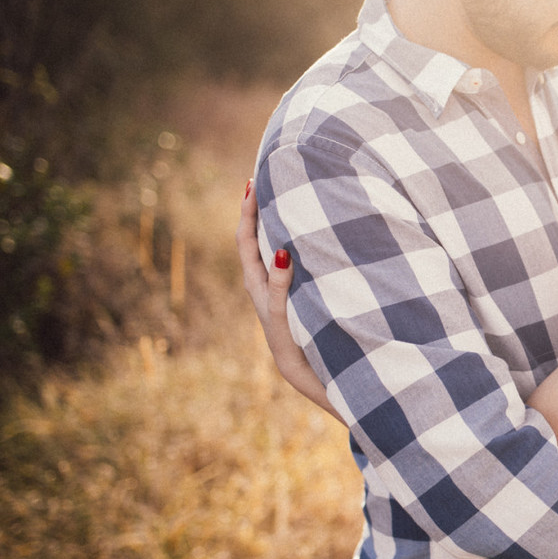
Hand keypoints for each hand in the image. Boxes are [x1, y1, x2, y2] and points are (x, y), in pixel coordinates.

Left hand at [236, 181, 343, 422]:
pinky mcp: (298, 295)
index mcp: (257, 284)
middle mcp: (266, 283)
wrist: (307, 376)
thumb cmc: (293, 346)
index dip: (248, 211)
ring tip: (288, 200)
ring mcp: (281, 289)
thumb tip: (280, 250)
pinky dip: (297, 243)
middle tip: (267, 182)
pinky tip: (311, 236)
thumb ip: (280, 284)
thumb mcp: (283, 314)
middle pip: (257, 239)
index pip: (246, 239)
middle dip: (261, 211)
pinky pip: (292, 261)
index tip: (252, 184)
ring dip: (279, 224)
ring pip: (275, 249)